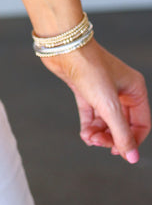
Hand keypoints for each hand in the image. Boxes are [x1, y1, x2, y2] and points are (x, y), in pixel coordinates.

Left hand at [41, 38, 149, 162]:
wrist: (63, 46)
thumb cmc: (89, 67)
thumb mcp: (109, 105)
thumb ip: (121, 133)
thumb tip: (132, 158)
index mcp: (134, 89)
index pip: (141, 123)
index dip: (132, 141)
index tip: (118, 152)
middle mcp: (121, 89)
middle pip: (122, 124)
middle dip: (111, 136)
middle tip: (99, 143)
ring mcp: (102, 89)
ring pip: (106, 120)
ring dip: (99, 133)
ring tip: (89, 138)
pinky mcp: (85, 89)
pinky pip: (91, 113)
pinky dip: (89, 126)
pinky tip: (85, 134)